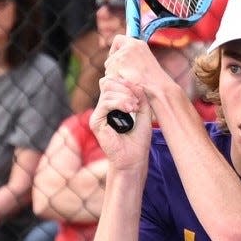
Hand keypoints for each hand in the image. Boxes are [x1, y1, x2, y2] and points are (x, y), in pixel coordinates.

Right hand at [90, 37, 154, 164]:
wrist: (134, 159)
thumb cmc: (139, 139)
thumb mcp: (144, 113)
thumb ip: (140, 97)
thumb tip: (135, 82)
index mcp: (113, 103)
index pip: (114, 81)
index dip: (126, 81)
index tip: (140, 91)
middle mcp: (104, 106)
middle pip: (108, 81)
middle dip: (125, 86)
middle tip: (137, 100)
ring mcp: (98, 113)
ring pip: (107, 90)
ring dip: (124, 95)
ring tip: (134, 106)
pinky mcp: (96, 121)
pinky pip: (105, 103)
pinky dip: (118, 102)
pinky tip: (129, 109)